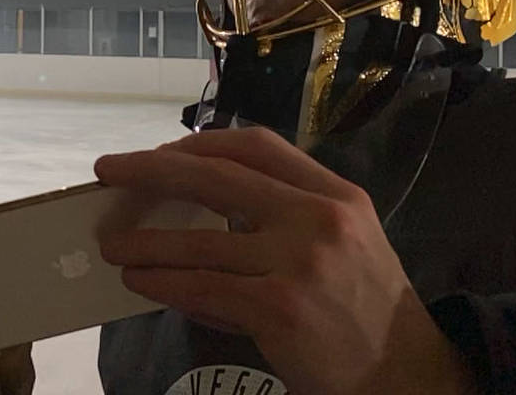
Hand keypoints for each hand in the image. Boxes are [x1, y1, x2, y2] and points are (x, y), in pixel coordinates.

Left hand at [94, 127, 477, 394]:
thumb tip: (193, 205)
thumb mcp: (345, 239)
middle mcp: (319, 219)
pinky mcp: (278, 308)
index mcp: (335, 194)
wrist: (405, 375)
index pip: (257, 146)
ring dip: (145, 241)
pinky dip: (161, 282)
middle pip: (217, 177)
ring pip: (199, 240)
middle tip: (109, 171)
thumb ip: (283, 213)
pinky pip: (201, 286)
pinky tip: (139, 282)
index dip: (199, 144)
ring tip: (112, 245)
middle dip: (152, 170)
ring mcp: (299, 263)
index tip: (159, 152)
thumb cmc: (363, 306)